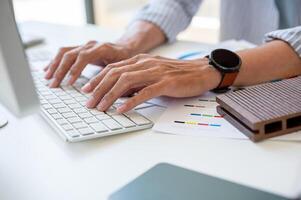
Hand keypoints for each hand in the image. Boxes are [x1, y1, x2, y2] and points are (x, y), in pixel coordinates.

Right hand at [44, 41, 133, 87]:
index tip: (69, 83)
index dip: (75, 70)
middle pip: (70, 54)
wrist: (126, 47)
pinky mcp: (80, 48)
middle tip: (54, 85)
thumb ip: (116, 78)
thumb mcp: (124, 68)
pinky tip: (47, 70)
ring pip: (64, 52)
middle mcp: (91, 45)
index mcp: (102, 48)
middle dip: (60, 70)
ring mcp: (84, 45)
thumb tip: (111, 95)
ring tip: (47, 78)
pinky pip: (64, 53)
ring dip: (54, 66)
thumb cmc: (126, 59)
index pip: (84, 57)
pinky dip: (55, 61)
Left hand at [82, 54, 221, 112]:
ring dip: (110, 96)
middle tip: (89, 103)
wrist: (201, 72)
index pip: (112, 68)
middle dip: (98, 89)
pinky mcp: (165, 83)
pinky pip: (144, 92)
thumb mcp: (152, 74)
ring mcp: (155, 72)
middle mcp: (144, 64)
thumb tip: (119, 93)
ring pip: (126, 82)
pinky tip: (122, 109)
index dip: (97, 79)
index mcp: (140, 60)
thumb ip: (136, 81)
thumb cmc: (176, 74)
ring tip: (101, 108)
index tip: (86, 90)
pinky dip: (131, 101)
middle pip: (115, 74)